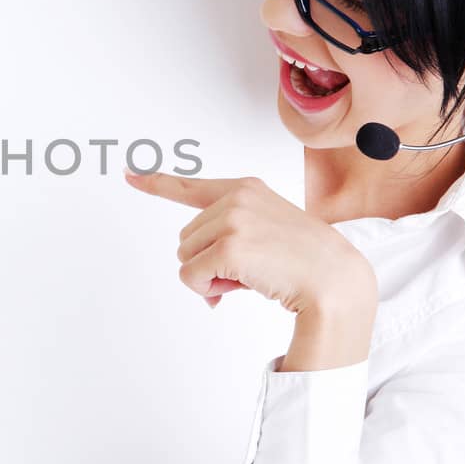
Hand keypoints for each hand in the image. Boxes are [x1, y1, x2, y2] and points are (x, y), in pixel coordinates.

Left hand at [123, 172, 373, 314]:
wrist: (335, 279)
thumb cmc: (304, 263)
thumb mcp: (266, 233)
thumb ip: (227, 241)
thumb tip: (194, 277)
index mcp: (246, 189)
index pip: (191, 186)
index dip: (156, 183)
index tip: (129, 174)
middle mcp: (237, 198)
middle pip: (185, 239)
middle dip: (208, 262)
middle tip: (247, 271)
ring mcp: (233, 220)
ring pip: (185, 258)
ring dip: (209, 277)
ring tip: (250, 276)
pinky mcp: (229, 247)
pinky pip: (192, 276)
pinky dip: (208, 289)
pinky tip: (241, 286)